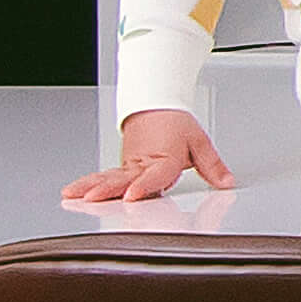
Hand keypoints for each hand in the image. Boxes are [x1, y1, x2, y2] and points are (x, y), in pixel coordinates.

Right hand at [64, 107, 235, 203]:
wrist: (156, 104)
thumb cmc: (175, 123)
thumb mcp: (199, 142)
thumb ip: (212, 165)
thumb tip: (227, 182)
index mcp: (163, 158)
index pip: (153, 174)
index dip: (144, 185)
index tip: (132, 194)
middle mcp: (142, 163)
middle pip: (123, 178)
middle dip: (107, 189)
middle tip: (92, 197)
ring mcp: (128, 165)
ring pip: (108, 177)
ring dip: (90, 186)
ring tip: (73, 195)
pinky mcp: (121, 167)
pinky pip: (104, 176)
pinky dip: (87, 183)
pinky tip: (74, 192)